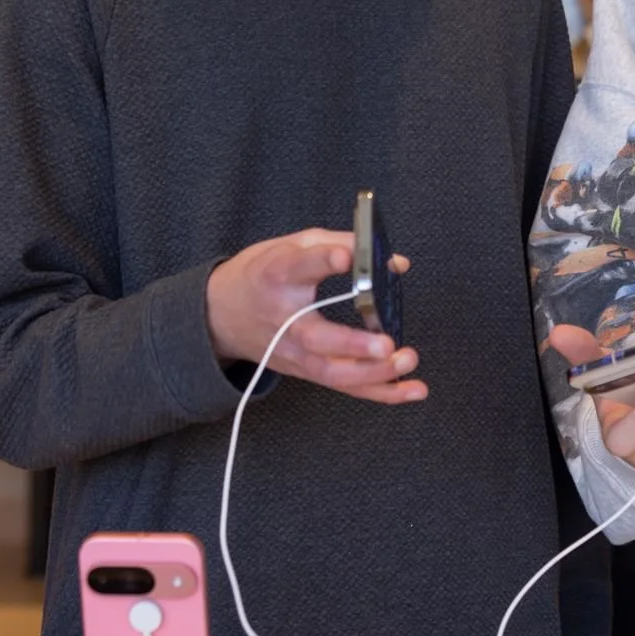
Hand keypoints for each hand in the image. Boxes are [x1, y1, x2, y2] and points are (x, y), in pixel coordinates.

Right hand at [206, 229, 422, 404]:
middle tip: (385, 343)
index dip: (322, 260)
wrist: (223, 313)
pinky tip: (411, 390)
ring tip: (407, 359)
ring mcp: (294, 352)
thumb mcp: (294, 244)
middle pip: (316, 339)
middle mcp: (284, 320)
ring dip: (373, 373)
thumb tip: (392, 261)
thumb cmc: (264, 273)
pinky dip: (381, 392)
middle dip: (352, 345)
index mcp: (277, 275)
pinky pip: (345, 387)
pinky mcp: (306, 370)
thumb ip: (342, 244)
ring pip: (332, 372)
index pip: (298, 267)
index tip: (345, 257)